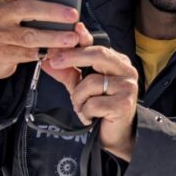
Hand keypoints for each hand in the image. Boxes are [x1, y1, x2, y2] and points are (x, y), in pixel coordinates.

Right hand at [0, 0, 79, 97]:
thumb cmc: (12, 27)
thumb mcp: (16, 13)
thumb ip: (34, 5)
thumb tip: (67, 3)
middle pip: (25, 8)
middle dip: (52, 11)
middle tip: (73, 15)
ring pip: (29, 35)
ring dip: (54, 37)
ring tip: (73, 38)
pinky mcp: (2, 54)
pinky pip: (29, 53)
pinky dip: (47, 52)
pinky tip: (61, 51)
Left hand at [42, 25, 140, 161]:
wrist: (115, 135)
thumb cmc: (100, 108)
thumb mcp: (80, 86)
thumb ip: (66, 72)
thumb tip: (47, 61)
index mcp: (118, 62)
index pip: (98, 46)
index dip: (80, 39)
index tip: (61, 40)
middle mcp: (126, 71)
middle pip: (98, 55)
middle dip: (72, 57)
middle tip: (53, 62)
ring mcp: (127, 87)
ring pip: (90, 82)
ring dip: (78, 98)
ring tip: (82, 107)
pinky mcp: (124, 104)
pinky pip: (93, 103)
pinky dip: (85, 112)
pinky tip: (90, 117)